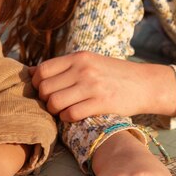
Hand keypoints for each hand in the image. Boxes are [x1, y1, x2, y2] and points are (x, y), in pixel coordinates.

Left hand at [30, 51, 175, 120]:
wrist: (145, 83)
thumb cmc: (113, 74)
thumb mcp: (89, 62)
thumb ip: (63, 66)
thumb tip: (30, 72)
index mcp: (79, 57)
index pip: (43, 70)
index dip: (38, 84)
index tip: (45, 91)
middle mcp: (83, 69)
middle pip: (46, 88)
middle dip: (45, 100)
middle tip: (53, 103)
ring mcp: (92, 86)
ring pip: (55, 102)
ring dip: (54, 111)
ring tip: (62, 111)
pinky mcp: (101, 103)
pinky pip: (71, 114)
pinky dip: (67, 118)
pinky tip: (73, 116)